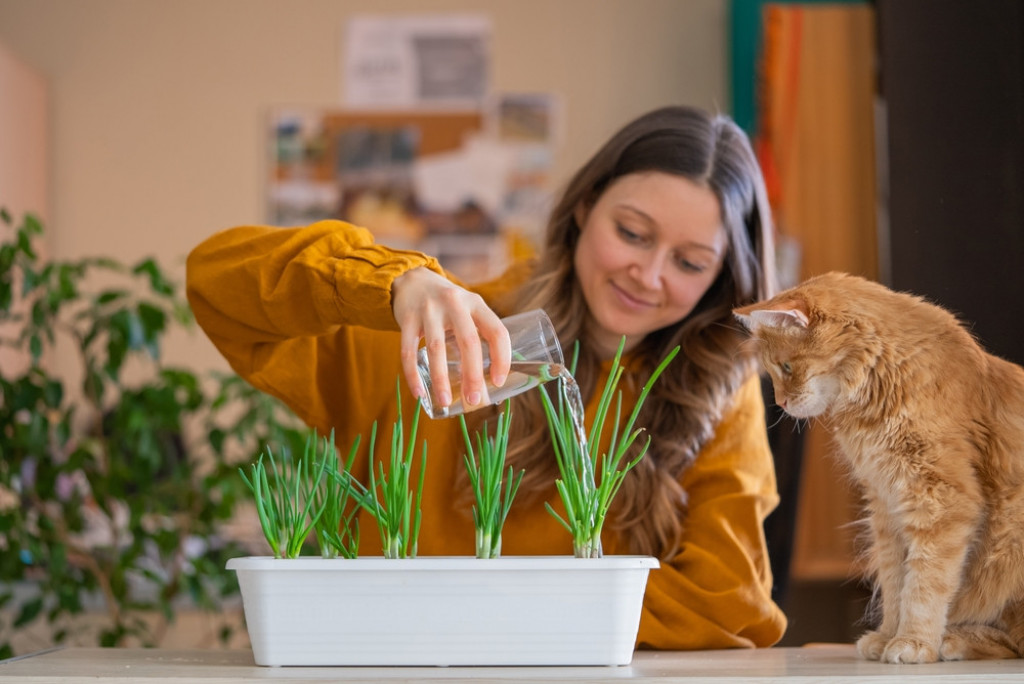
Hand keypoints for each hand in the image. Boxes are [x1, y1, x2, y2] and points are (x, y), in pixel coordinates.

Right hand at [391, 267, 510, 411]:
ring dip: (441, 379)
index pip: (497, 331)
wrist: (411, 280)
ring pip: (436, 349)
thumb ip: (477, 333)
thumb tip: (486, 380)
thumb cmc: (446, 304)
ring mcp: (429, 309)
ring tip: (445, 401)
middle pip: (469, 342)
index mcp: (476, 303)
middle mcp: (455, 303)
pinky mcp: (407, 318)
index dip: (501, 358)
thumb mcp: (467, 308)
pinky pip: (408, 351)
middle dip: (473, 374)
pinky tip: (419, 393)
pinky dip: (413, 375)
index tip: (498, 381)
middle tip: (474, 399)